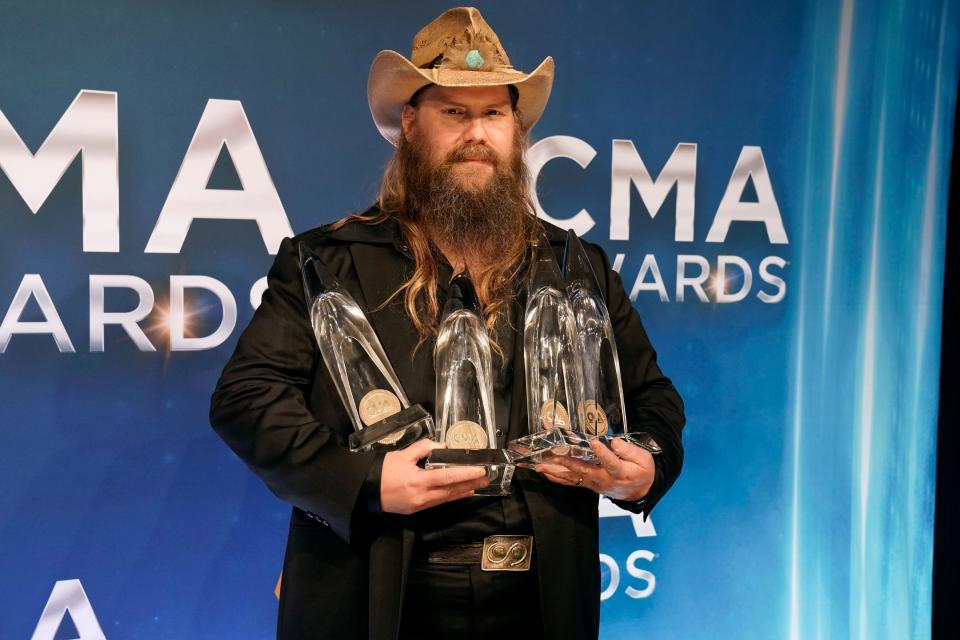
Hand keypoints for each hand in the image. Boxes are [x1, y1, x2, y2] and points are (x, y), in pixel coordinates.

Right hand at [380, 439, 489, 514]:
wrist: (366, 492)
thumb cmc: (382, 471)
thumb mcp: (402, 454)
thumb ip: (423, 448)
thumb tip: (441, 446)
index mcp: (418, 481)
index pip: (447, 478)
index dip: (465, 474)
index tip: (480, 470)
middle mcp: (422, 496)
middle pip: (452, 491)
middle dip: (470, 484)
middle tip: (486, 478)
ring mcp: (420, 505)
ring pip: (447, 498)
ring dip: (463, 491)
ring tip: (478, 485)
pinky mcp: (417, 510)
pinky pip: (439, 502)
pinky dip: (452, 497)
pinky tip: (460, 493)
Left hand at [535, 438, 654, 500]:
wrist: (639, 492)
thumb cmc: (641, 471)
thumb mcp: (643, 459)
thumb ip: (629, 451)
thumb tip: (614, 443)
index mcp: (620, 471)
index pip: (610, 462)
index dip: (603, 453)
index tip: (595, 443)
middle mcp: (603, 479)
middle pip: (584, 471)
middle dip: (566, 463)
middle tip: (551, 457)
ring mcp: (594, 483)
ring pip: (573, 478)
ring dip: (556, 472)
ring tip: (540, 466)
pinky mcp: (588, 485)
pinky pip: (571, 482)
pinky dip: (557, 477)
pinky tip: (545, 472)